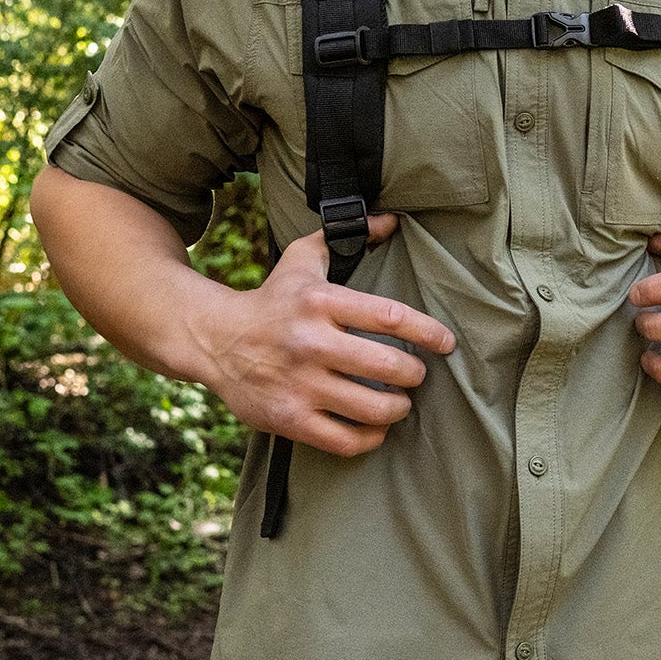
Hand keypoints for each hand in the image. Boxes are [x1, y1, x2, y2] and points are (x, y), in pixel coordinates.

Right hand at [187, 213, 454, 455]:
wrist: (214, 340)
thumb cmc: (272, 299)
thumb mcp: (304, 259)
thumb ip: (346, 235)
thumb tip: (392, 219)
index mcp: (320, 302)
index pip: (390, 317)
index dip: (427, 332)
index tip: (446, 342)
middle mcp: (311, 343)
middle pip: (387, 366)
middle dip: (414, 374)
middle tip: (416, 375)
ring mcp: (299, 384)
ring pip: (371, 408)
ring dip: (398, 408)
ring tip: (400, 402)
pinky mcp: (288, 419)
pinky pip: (344, 440)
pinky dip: (369, 438)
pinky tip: (375, 428)